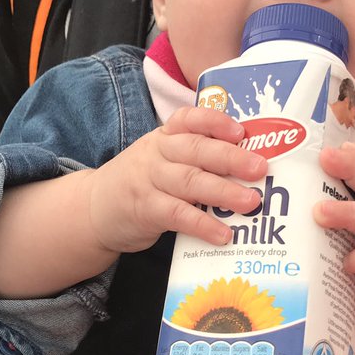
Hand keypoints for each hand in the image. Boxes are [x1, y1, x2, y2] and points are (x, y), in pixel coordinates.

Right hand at [89, 106, 267, 254]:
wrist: (94, 209)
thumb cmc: (142, 183)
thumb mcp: (161, 160)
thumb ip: (195, 159)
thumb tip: (248, 167)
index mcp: (164, 137)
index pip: (189, 119)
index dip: (215, 121)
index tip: (240, 130)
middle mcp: (157, 154)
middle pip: (196, 149)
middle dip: (231, 157)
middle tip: (260, 168)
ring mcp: (148, 180)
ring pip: (189, 181)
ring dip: (224, 191)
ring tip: (252, 202)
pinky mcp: (144, 209)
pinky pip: (177, 215)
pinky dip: (202, 225)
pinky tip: (223, 235)